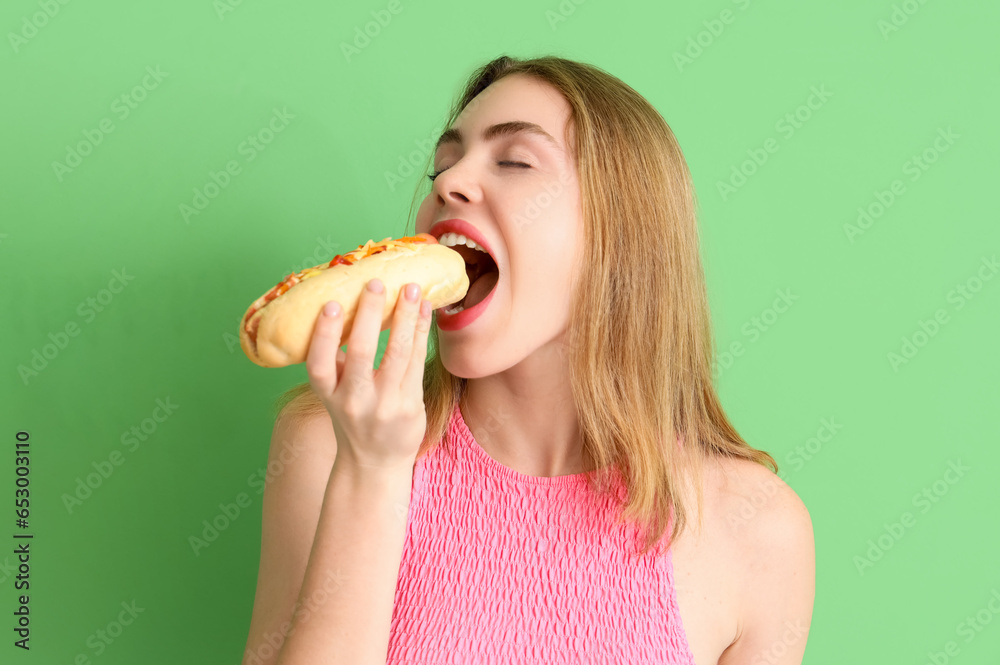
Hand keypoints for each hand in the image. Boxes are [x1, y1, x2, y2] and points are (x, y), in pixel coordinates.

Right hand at [305, 278, 431, 471]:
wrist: (374, 462)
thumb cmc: (353, 415)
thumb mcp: (334, 392)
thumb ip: (336, 359)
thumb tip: (343, 306)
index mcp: (328, 394)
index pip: (319, 364)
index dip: (324, 334)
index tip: (332, 303)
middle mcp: (354, 400)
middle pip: (361, 354)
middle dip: (370, 315)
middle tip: (377, 283)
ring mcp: (384, 405)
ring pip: (397, 354)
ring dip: (405, 317)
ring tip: (412, 289)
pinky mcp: (410, 406)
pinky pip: (417, 362)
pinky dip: (421, 333)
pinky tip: (425, 311)